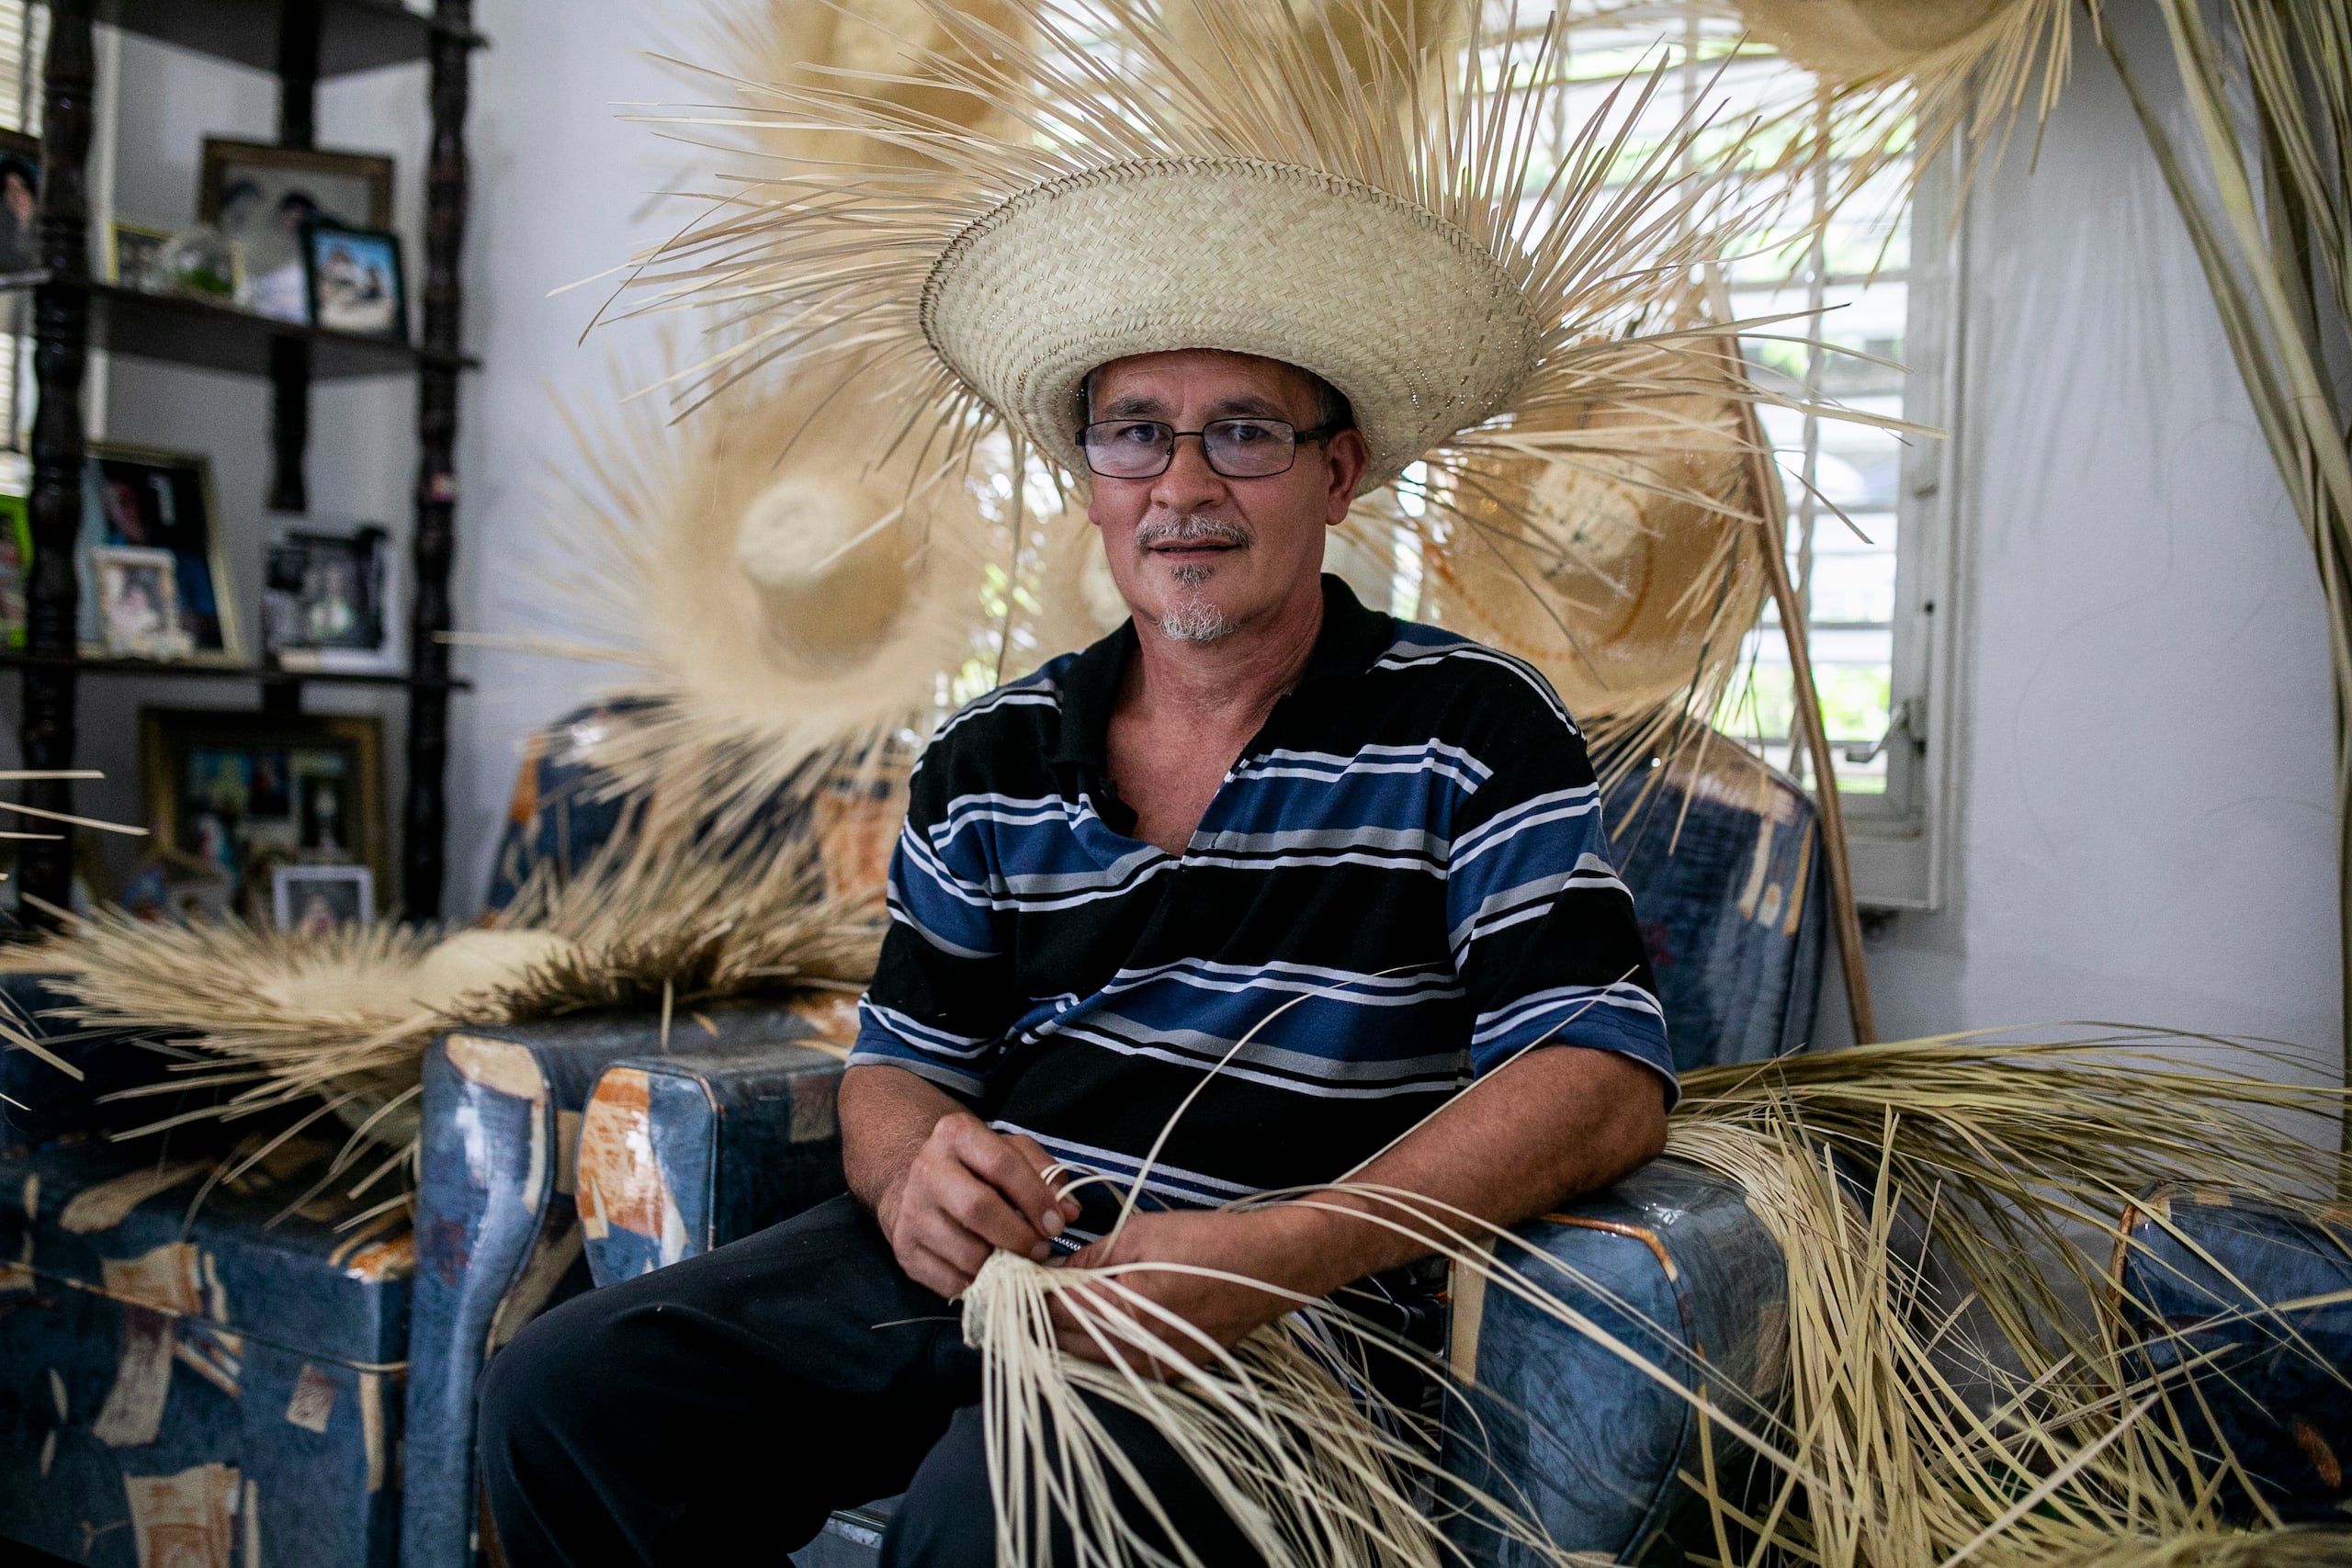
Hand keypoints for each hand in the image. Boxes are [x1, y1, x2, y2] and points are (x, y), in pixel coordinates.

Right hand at [875, 1113, 1081, 1298]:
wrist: (914, 1182)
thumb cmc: (976, 1168)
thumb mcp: (1012, 1154)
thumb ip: (1047, 1176)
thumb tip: (1070, 1211)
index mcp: (957, 1134)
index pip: (1002, 1164)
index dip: (1036, 1198)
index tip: (1057, 1224)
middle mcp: (927, 1169)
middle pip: (978, 1208)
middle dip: (1019, 1237)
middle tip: (1041, 1250)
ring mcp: (911, 1211)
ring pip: (965, 1252)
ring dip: (1001, 1266)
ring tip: (1019, 1264)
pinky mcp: (904, 1248)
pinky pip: (949, 1280)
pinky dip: (979, 1285)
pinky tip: (992, 1275)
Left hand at [1050, 1208, 1318, 1367]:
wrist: (1269, 1269)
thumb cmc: (1207, 1244)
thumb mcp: (1139, 1235)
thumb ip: (1088, 1259)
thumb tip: (1050, 1271)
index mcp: (1123, 1317)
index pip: (1053, 1313)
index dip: (1033, 1291)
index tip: (1024, 1272)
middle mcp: (1135, 1355)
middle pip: (1065, 1342)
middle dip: (1047, 1313)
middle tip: (1041, 1284)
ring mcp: (1154, 1370)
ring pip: (1089, 1357)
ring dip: (1072, 1330)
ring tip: (1070, 1296)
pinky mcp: (1170, 1373)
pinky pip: (1118, 1363)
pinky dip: (1102, 1342)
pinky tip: (1105, 1313)